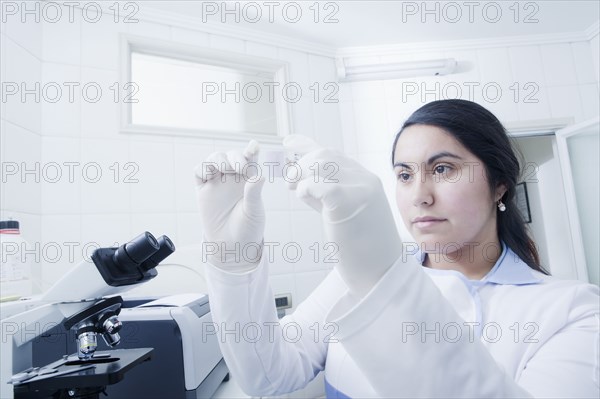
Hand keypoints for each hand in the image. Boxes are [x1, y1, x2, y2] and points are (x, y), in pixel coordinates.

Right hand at [194, 141, 265, 271]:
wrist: (231, 246)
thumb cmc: (248, 228)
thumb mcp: (254, 211)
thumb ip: (254, 193)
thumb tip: (259, 176)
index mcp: (249, 179)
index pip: (250, 160)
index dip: (251, 150)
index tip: (254, 147)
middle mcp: (233, 177)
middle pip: (231, 156)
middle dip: (234, 156)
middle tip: (240, 167)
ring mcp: (217, 182)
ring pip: (214, 159)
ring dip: (219, 158)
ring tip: (225, 168)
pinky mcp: (203, 189)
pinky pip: (199, 171)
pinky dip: (202, 168)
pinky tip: (209, 174)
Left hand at [283, 135, 401, 296]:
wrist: (380, 272)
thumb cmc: (361, 247)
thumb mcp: (343, 213)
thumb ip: (326, 195)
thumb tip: (300, 180)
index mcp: (364, 180)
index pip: (332, 153)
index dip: (306, 144)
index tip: (288, 141)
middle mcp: (365, 179)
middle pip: (324, 155)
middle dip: (300, 164)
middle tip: (289, 182)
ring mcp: (360, 189)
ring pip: (321, 165)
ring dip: (301, 175)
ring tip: (297, 191)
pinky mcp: (350, 202)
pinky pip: (319, 184)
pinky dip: (305, 188)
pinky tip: (304, 198)